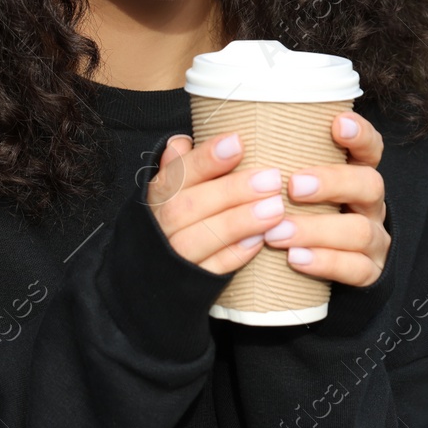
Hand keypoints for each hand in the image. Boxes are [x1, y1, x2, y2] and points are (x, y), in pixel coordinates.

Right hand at [147, 131, 285, 275]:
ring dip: (238, 223)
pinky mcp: (188, 285)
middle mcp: (159, 226)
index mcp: (157, 197)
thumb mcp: (172, 192)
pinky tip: (260, 240)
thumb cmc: (176, 222)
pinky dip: (234, 255)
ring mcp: (171, 258)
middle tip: (272, 178)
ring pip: (197, 239)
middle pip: (188, 206)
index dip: (205, 159)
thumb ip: (180, 168)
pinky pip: (209, 271)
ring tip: (275, 208)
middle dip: (231, 191)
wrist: (152, 281)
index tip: (237, 142)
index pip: (176, 173)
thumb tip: (182, 142)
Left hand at [262, 111, 390, 287]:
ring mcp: (374, 240)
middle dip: (332, 182)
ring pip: (360, 231)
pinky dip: (326, 263)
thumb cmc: (303, 217)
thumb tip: (217, 142)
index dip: (360, 134)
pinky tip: (296, 259)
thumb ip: (277, 166)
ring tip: (277, 233)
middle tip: (293, 186)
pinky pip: (357, 269)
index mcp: (356, 176)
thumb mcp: (296, 188)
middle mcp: (369, 205)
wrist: (328, 270)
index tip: (337, 124)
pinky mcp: (370, 272)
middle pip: (369, 185)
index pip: (370, 148)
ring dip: (316, 230)